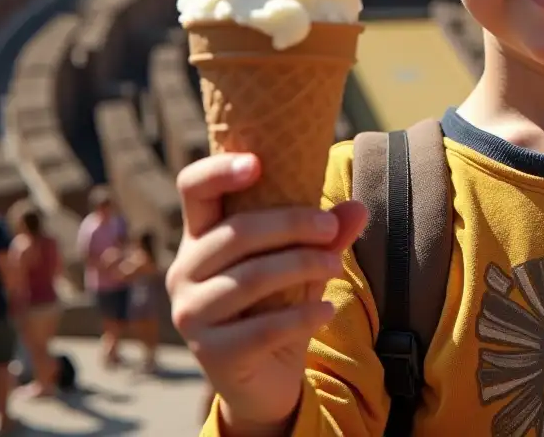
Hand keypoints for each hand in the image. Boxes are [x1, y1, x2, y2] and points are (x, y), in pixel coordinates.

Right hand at [166, 154, 366, 434]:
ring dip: (303, 266)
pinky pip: (263, 328)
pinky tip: (326, 311)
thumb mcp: (302, 261)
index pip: (193, 188)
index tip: (258, 163)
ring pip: (251, 278)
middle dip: (293, 225)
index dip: (218, 170)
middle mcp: (185, 270)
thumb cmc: (277, 304)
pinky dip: (302, 315)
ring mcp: (191, 313)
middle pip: (237, 232)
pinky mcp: (211, 354)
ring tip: (336, 266)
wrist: (264, 381)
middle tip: (332, 229)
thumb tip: (359, 208)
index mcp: (200, 235)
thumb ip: (325, 234)